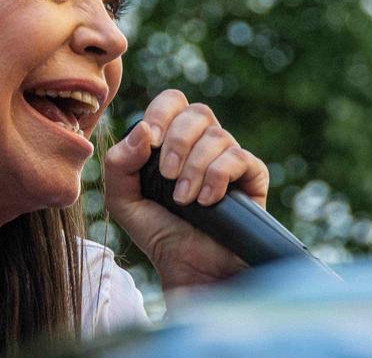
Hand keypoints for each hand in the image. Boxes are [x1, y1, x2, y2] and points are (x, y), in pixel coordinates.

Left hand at [103, 89, 268, 290]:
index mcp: (173, 141)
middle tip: (167, 175)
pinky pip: (240, 157)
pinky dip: (218, 177)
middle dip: (179, 141)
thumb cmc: (159, 233)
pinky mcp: (252, 177)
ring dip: (195, 168)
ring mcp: (230, 159)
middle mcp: (203, 145)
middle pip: (198, 112)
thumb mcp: (123, 201)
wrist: (189, 269)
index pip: (172, 102)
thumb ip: (119, 164)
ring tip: (184, 200)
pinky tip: (207, 202)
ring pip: (218, 136)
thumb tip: (143, 130)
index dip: (162, 113)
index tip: (153, 141)